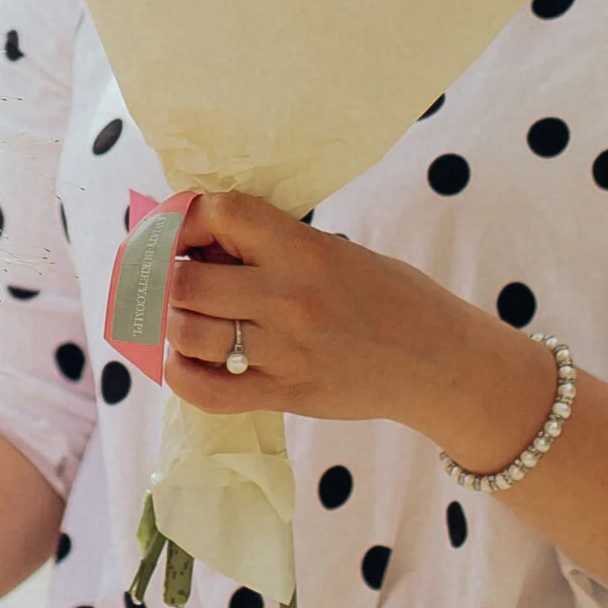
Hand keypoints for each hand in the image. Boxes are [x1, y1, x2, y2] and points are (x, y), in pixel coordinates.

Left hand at [164, 191, 462, 426]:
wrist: (438, 360)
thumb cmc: (389, 296)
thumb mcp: (336, 250)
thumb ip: (273, 246)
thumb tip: (200, 245)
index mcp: (304, 248)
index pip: (220, 212)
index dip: (186, 216)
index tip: (185, 229)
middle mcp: (288, 297)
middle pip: (185, 280)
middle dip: (170, 276)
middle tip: (180, 277)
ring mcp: (284, 351)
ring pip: (187, 333)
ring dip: (174, 321)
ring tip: (188, 315)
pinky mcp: (284, 394)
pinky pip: (206, 390)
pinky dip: (182, 374)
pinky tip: (186, 360)